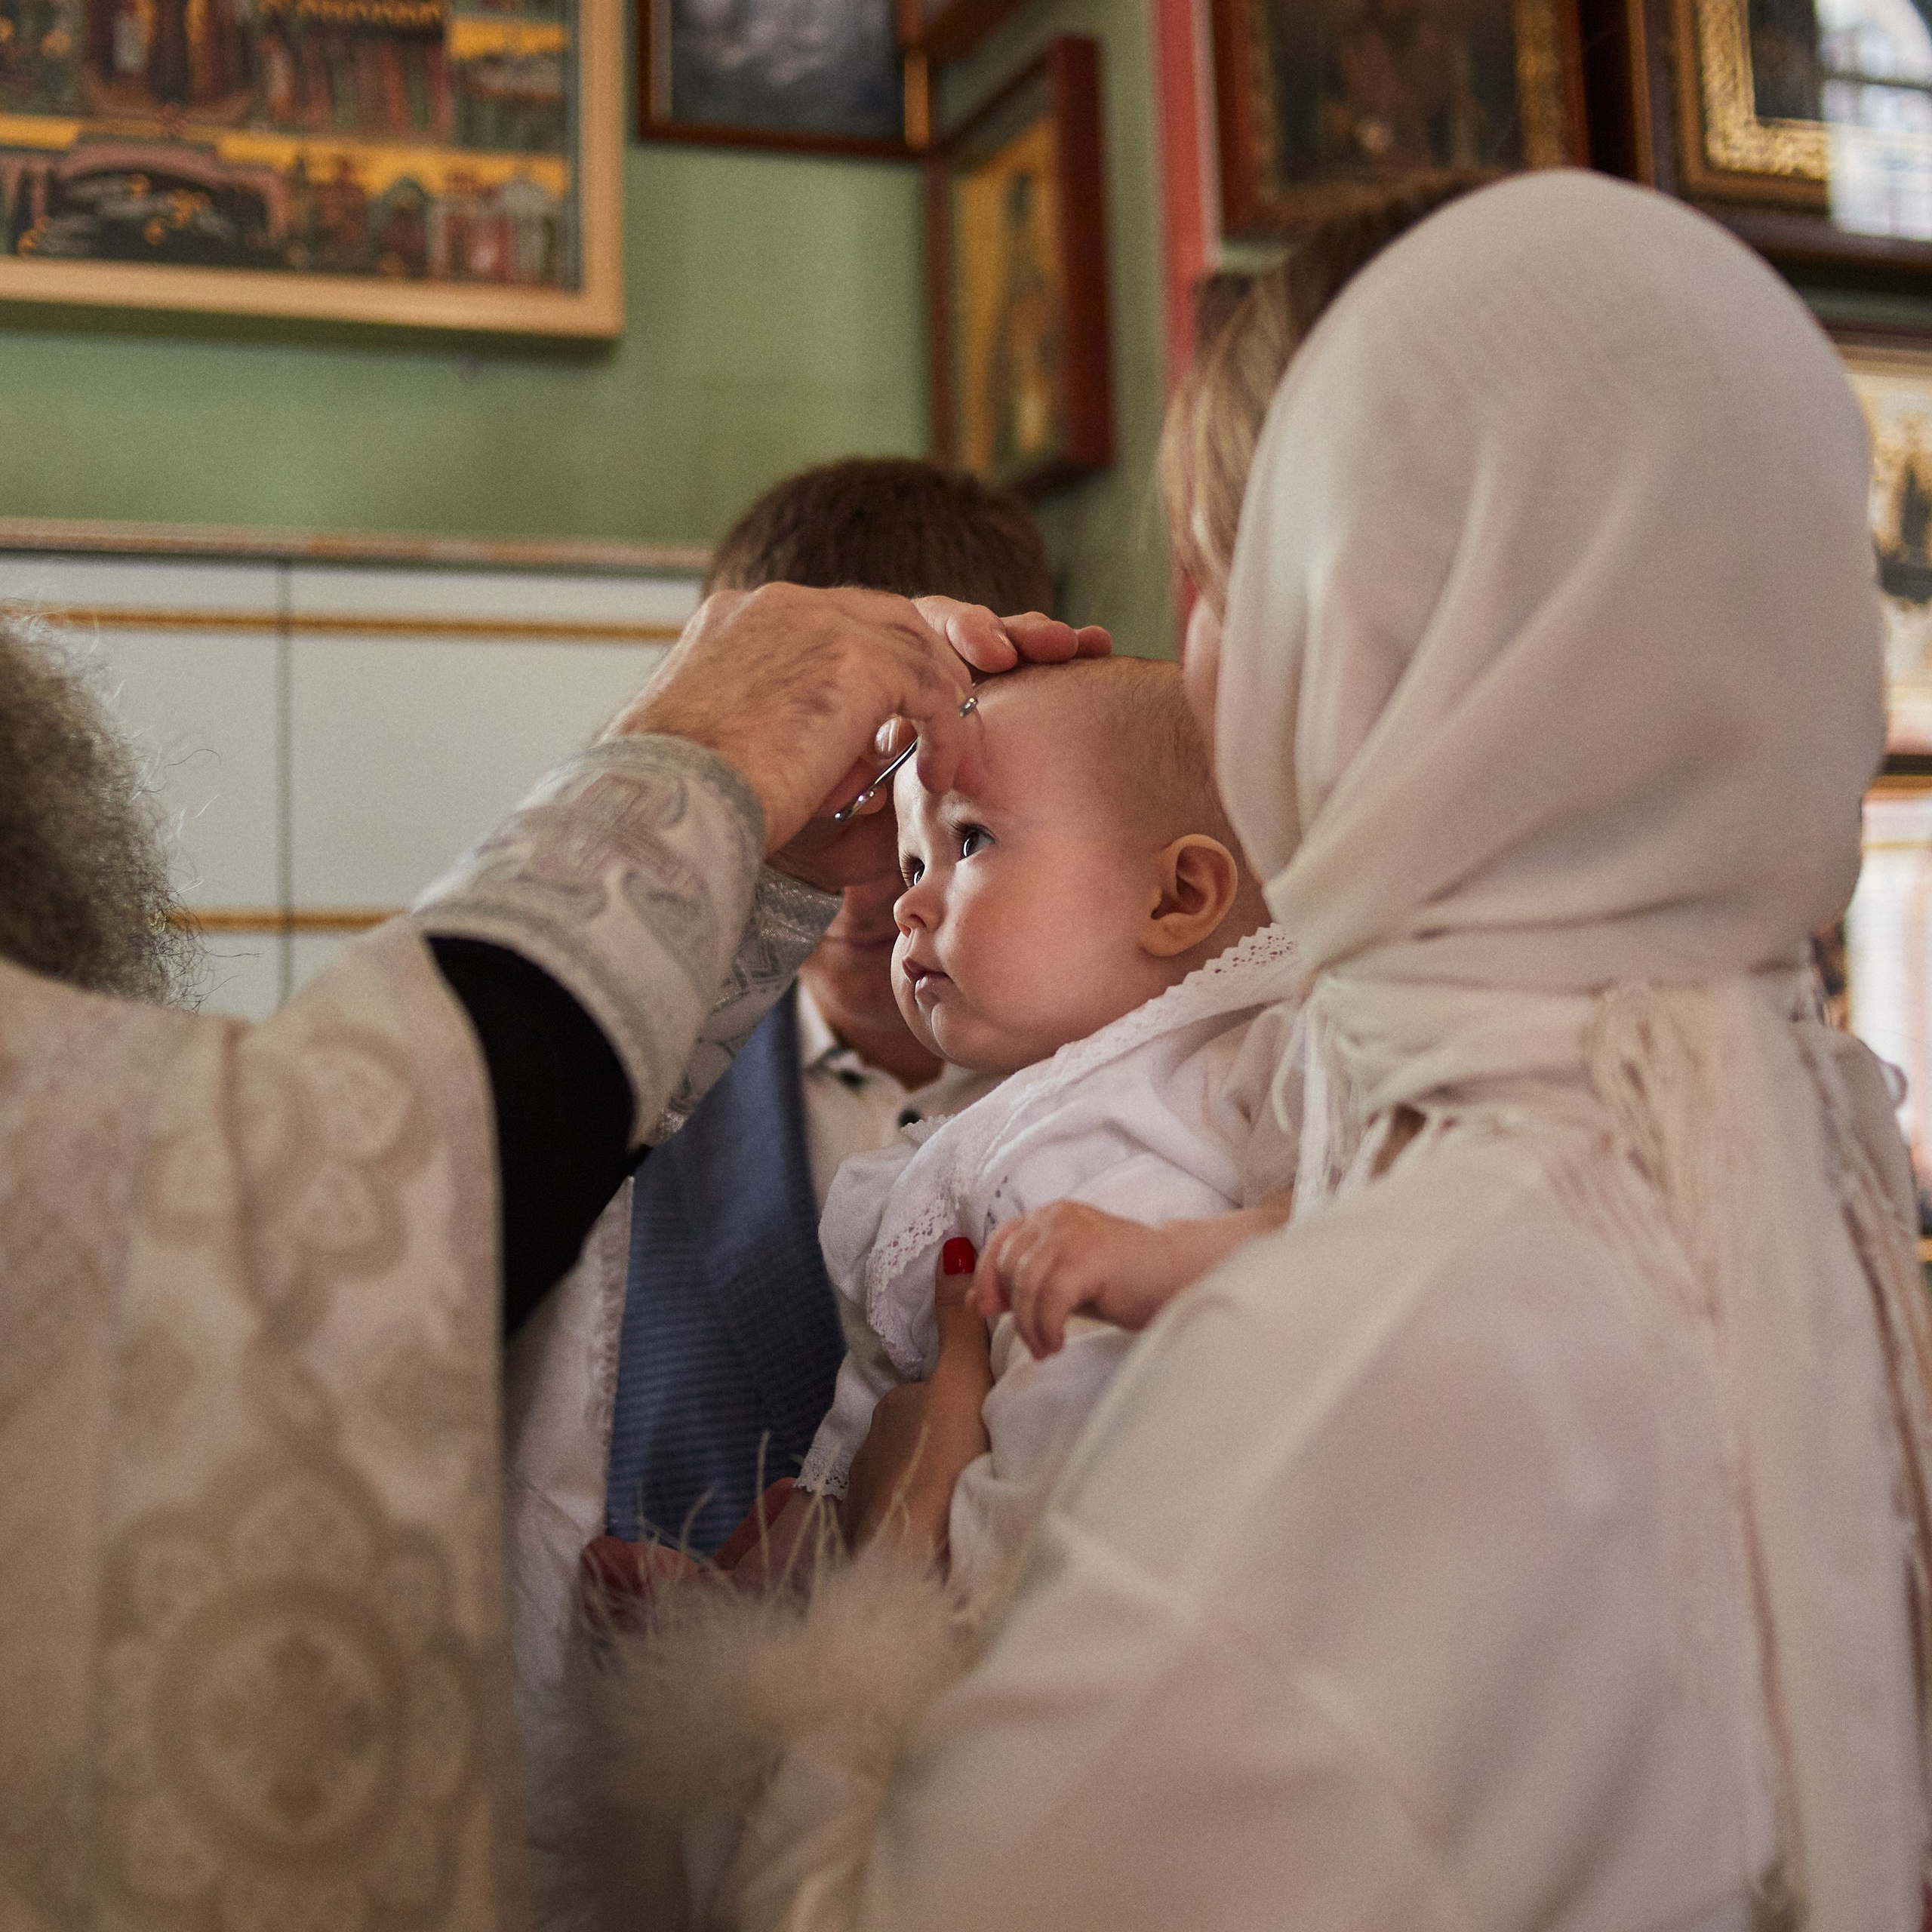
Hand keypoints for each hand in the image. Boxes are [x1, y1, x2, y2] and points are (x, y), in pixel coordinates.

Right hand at [608, 587, 1110, 894]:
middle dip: (982, 635)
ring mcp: (813, 620)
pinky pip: (928, 685)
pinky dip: (950, 732)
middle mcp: (780, 606)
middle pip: (902, 609)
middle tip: (1054, 647)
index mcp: (754, 627)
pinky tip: (949, 779)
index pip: (856, 621)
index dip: (922, 648)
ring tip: (988, 748)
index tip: (976, 674)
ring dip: (963, 702)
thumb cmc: (709, 824)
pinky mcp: (846, 655)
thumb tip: (921, 781)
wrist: (666, 818)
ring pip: (922, 642)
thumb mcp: (784, 781)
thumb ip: (852, 765)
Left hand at [843, 1239, 992, 1559]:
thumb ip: (962, 1323)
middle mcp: (870, 1446)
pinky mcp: (869, 1538)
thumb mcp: (962, 1382)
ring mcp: (866, 1495)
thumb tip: (953, 1244)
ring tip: (964, 1497)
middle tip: (979, 1457)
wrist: (911, 1556)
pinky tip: (942, 1531)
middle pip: (916, 1435)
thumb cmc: (941, 1461)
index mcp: (892, 1407)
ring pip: (906, 1477)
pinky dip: (917, 1518)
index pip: (926, 1393)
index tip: (981, 1416)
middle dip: (940, 1442)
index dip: (953, 1400)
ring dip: (928, 1482)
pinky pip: (899, 1517)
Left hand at [969, 1195, 1297, 1356]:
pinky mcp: (1092, 1254)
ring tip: (1047, 1348)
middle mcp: (1058, 1216)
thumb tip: (973, 1301)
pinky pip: (1050, 1295)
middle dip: (1013, 1309)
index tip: (990, 1312)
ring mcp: (1075, 1231)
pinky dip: (1047, 1326)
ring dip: (1031, 1325)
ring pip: (1027, 1282)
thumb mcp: (1065, 1282)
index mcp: (1049, 1216)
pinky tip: (1059, 1343)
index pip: (1000, 1243)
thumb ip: (1023, 1286)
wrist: (1181, 1277)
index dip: (988, 1279)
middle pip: (1010, 1265)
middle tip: (1035, 1342)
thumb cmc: (1124, 1282)